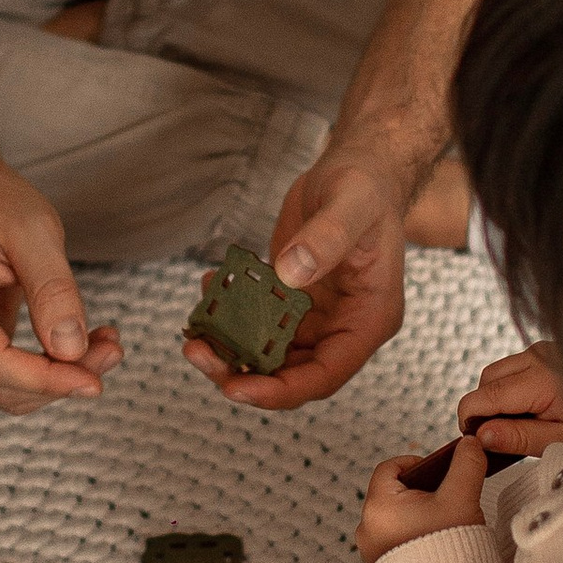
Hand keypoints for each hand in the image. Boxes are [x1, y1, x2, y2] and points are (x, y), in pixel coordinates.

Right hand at [0, 156, 122, 414]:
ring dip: (57, 378)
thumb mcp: (34, 231)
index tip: (96, 382)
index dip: (48, 381)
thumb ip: (53, 290)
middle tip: (113, 348)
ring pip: (5, 389)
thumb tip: (72, 350)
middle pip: (1, 386)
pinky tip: (80, 344)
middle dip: (60, 379)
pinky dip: (44, 369)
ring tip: (104, 344)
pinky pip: (4, 375)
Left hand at [183, 146, 407, 412]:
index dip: (282, 391)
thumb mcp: (351, 205)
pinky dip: (228, 314)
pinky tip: (209, 286)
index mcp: (369, 320)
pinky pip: (256, 320)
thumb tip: (290, 275)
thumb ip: (326, 239)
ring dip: (229, 350)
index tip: (237, 389)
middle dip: (242, 374)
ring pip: (268, 354)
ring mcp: (315, 317)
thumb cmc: (366, 188)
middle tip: (197, 353)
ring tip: (193, 333)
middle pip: (291, 374)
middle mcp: (342, 327)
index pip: (326, 375)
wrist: (358, 172)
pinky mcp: (291, 299)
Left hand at [356, 435, 489, 562]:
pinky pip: (393, 539)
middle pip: (391, 493)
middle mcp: (366, 527)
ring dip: (416, 513)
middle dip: (419, 490)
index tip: (438, 470)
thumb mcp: (461, 498)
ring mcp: (370, 550)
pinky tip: (434, 541)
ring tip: (443, 521)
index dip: (415, 462)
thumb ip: (466, 465)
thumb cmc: (449, 549)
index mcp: (378, 506)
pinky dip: (411, 534)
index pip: (389, 468)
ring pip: (393, 517)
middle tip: (445, 497)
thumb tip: (470, 443)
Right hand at [458, 342, 562, 455]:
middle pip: (486, 381)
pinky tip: (531, 403)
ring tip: (520, 419)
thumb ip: (519, 438)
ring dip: (498, 396)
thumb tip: (482, 436)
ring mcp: (540, 349)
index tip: (475, 438)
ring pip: (497, 372)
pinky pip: (514, 366)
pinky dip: (513, 386)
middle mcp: (536, 357)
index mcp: (540, 381)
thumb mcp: (561, 438)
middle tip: (500, 433)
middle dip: (485, 407)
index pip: (483, 397)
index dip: (470, 419)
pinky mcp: (543, 349)